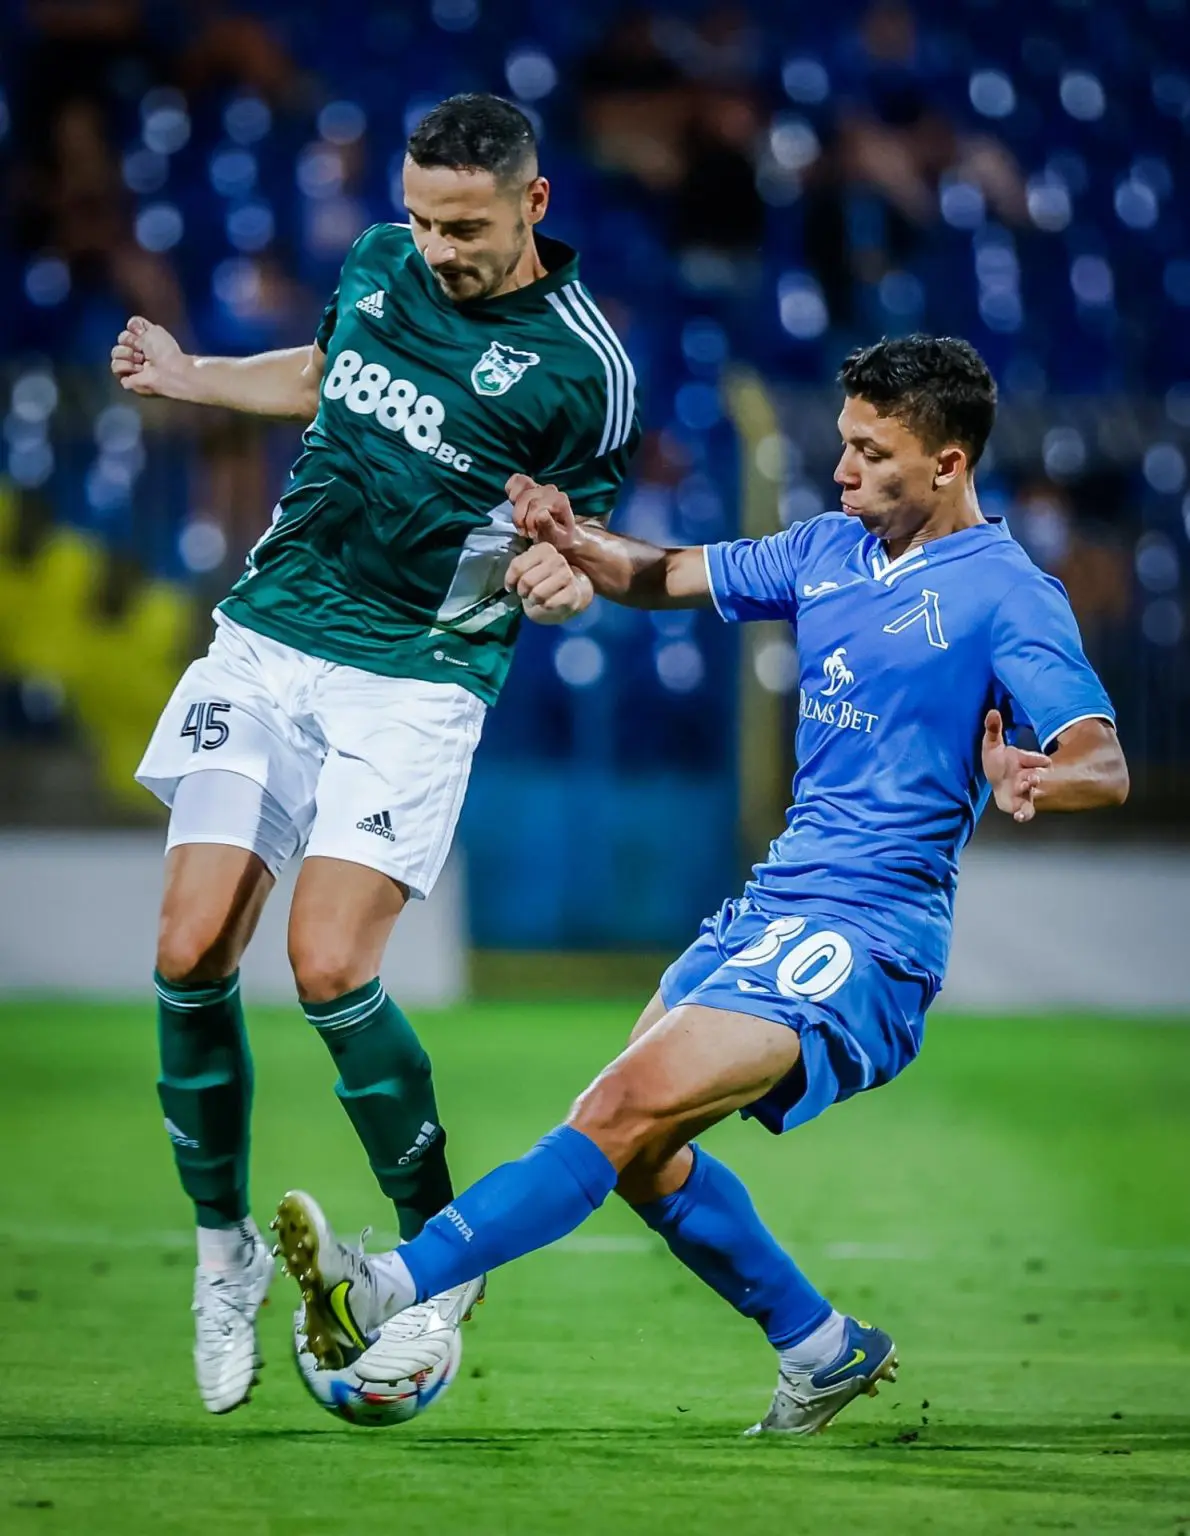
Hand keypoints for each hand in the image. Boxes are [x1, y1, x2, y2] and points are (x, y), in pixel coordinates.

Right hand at [110, 316, 189, 397]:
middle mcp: (138, 353)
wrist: (169, 371)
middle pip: (120, 340)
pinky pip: (115, 368)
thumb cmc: (165, 351)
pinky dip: (126, 367)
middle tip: (142, 352)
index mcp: (145, 341)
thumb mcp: (155, 330)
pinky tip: (138, 371)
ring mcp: (132, 367)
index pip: (129, 329)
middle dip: (129, 343)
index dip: (132, 331)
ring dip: (126, 355)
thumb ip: (139, 324)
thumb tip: (130, 325)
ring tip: (140, 361)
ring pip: (115, 353)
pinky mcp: (128, 380)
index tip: (142, 335)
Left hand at [505, 543, 592, 624]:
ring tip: (537, 598)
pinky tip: (548, 603)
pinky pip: (549, 604)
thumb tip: (510, 584)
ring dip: (533, 600)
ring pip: (537, 593)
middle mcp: (558, 559)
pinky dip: (544, 607)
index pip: (517, 565)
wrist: (565, 597)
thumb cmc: (541, 582)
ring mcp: (567, 575)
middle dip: (522, 591)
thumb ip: (517, 570)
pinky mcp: (573, 594)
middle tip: (526, 593)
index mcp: (545, 549)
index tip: (512, 586)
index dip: (511, 580)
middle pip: (526, 580)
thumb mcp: (526, 570)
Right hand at [506, 473, 577, 550]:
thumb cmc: (559, 539)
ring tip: (521, 523)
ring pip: (520, 486)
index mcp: (559, 500)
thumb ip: (549, 527)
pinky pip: (517, 480)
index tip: (531, 535)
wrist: (560, 536)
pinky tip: (515, 506)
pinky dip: (512, 491)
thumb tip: (540, 514)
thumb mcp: (557, 539)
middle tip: (524, 533)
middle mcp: (551, 490)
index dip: (529, 522)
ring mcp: (540, 486)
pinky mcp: (531, 486)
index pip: (535, 505)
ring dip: (515, 507)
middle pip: (525, 497)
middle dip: (520, 518)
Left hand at [982, 708, 1051, 822]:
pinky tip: (1019, 818)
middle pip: (1039, 776)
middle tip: (1033, 777)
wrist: (997, 781)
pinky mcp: (1021, 805)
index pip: (1037, 759)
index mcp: (1026, 761)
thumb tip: (991, 711)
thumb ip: (993, 729)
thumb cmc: (998, 762)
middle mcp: (1029, 776)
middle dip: (1036, 776)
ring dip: (1030, 791)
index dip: (1037, 760)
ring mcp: (1026, 792)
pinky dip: (1024, 815)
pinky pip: (1026, 812)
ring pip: (1034, 794)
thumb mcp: (992, 745)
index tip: (1044, 761)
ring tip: (1025, 789)